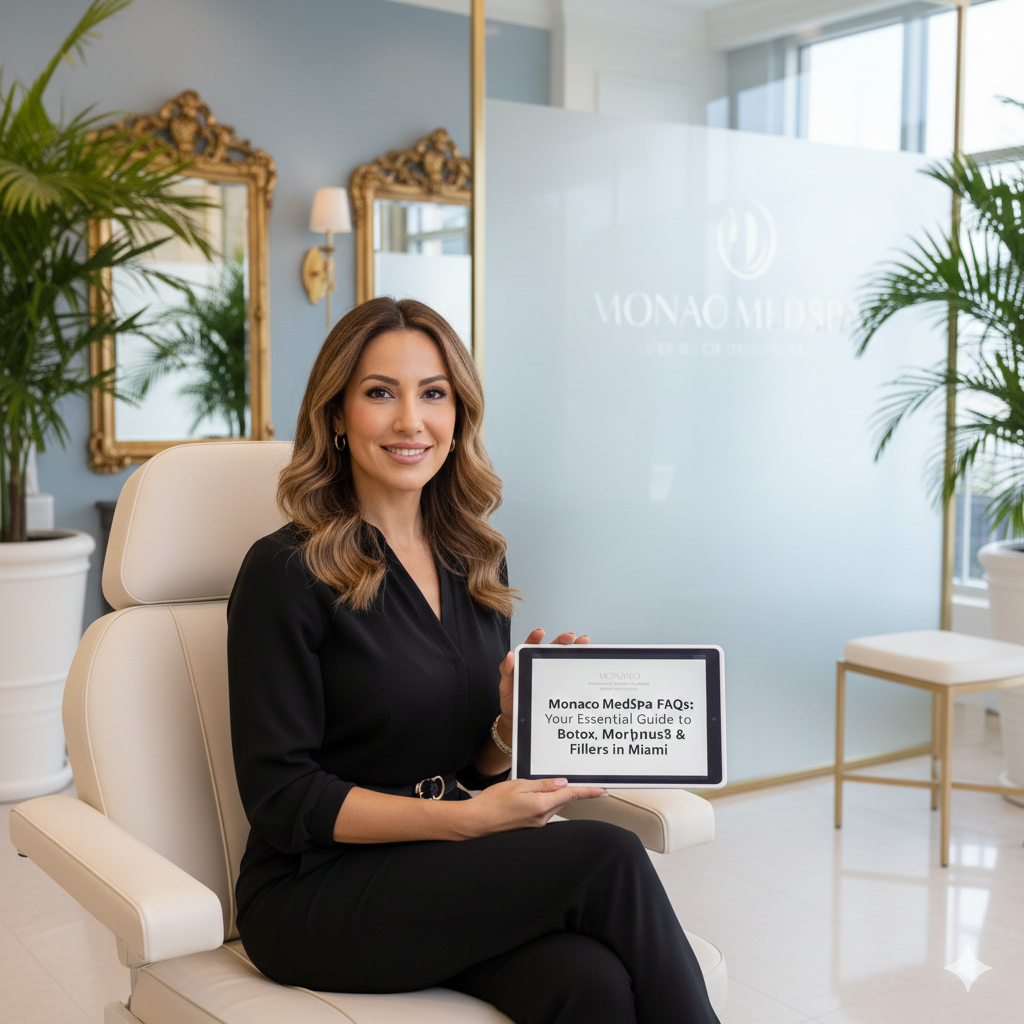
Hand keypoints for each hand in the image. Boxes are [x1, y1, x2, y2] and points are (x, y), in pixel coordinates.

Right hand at [457, 776, 606, 837]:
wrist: (476, 822)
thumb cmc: (492, 803)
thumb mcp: (518, 785)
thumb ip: (542, 784)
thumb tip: (561, 783)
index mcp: (541, 805)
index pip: (571, 795)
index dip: (589, 792)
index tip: (602, 791)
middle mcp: (542, 818)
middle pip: (562, 799)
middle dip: (562, 789)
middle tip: (554, 778)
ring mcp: (536, 824)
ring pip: (552, 805)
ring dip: (549, 795)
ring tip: (528, 788)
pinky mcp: (529, 827)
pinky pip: (542, 811)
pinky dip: (540, 802)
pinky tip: (525, 798)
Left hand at [496, 627, 589, 734]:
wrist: (520, 722)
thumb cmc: (512, 702)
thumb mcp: (506, 687)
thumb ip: (507, 671)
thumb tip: (510, 656)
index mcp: (526, 663)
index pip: (531, 646)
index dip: (536, 638)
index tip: (541, 632)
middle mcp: (541, 666)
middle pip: (552, 649)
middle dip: (562, 640)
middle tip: (570, 637)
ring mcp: (551, 675)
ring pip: (564, 659)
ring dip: (575, 649)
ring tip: (583, 642)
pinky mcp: (559, 685)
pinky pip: (570, 674)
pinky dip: (579, 665)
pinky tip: (586, 661)